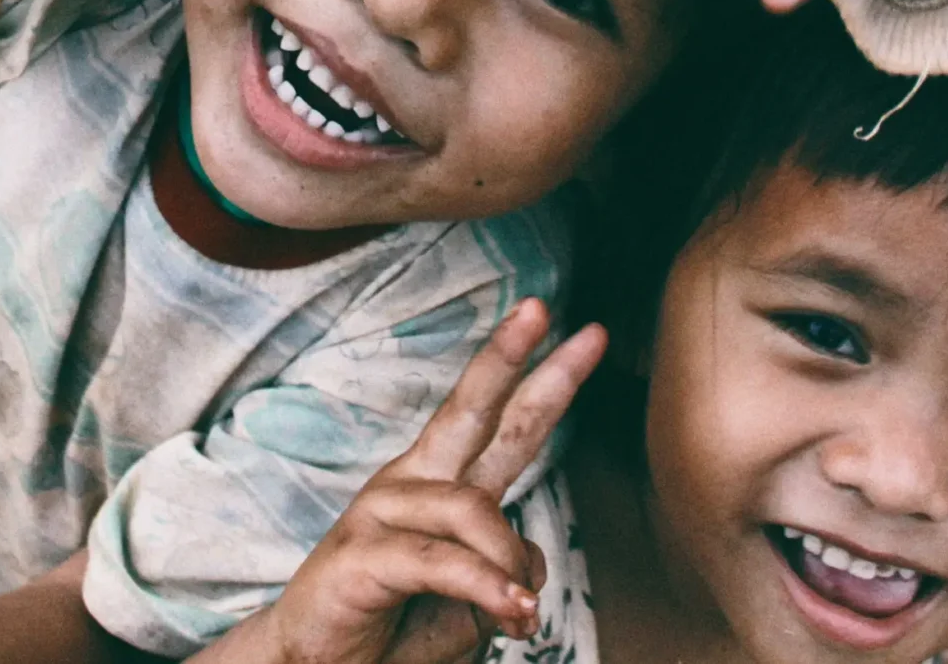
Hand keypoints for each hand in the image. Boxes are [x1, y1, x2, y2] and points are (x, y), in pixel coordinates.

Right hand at [238, 301, 606, 663]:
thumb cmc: (396, 630)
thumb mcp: (474, 604)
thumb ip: (506, 572)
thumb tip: (527, 570)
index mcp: (440, 485)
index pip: (500, 422)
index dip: (543, 376)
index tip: (586, 333)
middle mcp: (411, 483)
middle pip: (471, 411)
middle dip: (515, 361)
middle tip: (555, 317)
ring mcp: (380, 512)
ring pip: (473, 509)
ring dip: (507, 566)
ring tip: (521, 616)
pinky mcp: (360, 554)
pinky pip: (441, 561)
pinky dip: (484, 586)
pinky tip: (512, 610)